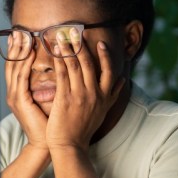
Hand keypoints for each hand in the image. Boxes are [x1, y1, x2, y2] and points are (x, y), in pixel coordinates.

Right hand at [4, 38, 47, 151]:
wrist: (46, 143)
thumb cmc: (50, 123)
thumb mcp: (49, 100)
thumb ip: (50, 84)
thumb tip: (60, 69)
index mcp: (20, 92)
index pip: (17, 66)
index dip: (18, 50)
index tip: (21, 35)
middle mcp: (14, 92)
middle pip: (12, 64)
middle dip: (15, 47)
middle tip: (18, 30)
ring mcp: (15, 97)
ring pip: (15, 68)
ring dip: (19, 51)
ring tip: (24, 36)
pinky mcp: (20, 101)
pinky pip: (21, 79)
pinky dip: (25, 65)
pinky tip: (30, 54)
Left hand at [46, 30, 124, 150]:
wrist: (70, 146)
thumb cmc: (84, 129)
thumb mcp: (104, 111)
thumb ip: (113, 94)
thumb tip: (122, 80)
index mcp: (105, 97)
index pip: (108, 71)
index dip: (105, 56)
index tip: (100, 43)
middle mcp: (94, 94)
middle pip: (89, 64)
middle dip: (82, 45)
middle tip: (75, 31)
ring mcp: (80, 95)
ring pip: (75, 65)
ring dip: (68, 48)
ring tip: (61, 36)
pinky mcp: (65, 98)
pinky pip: (62, 74)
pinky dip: (59, 60)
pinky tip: (55, 51)